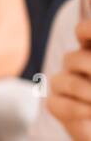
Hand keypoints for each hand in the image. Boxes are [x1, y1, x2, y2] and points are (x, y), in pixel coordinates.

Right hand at [47, 19, 90, 140]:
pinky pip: (61, 105)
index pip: (83, 31)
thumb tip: (89, 77)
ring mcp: (62, 84)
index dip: (87, 30)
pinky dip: (80, 110)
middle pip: (74, 58)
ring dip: (89, 93)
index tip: (87, 37)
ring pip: (67, 82)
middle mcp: (75, 64)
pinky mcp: (54, 105)